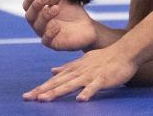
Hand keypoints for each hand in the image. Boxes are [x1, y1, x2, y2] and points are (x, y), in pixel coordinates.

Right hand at [23, 0, 102, 51]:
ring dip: (45, 15)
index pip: (28, 6)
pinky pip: (45, 40)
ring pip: (37, 26)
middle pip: (29, 16)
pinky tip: (57, 26)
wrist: (88, 27)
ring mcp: (45, 34)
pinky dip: (50, 32)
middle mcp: (40, 23)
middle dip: (36, 5)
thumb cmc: (73, 12)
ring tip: (56, 8)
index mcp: (40, 11)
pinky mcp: (52, 43)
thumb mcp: (63, 0)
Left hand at [23, 45, 139, 101]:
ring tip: (44, 99)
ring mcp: (90, 75)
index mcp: (74, 69)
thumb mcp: (83, 61)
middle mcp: (79, 71)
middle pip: (58, 83)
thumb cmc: (105, 58)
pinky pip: (94, 87)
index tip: (27, 95)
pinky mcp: (102, 79)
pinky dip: (87, 93)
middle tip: (28, 98)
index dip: (41, 87)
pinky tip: (80, 100)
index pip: (54, 80)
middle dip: (42, 90)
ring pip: (71, 84)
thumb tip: (52, 71)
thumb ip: (68, 67)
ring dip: (57, 92)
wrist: (125, 52)